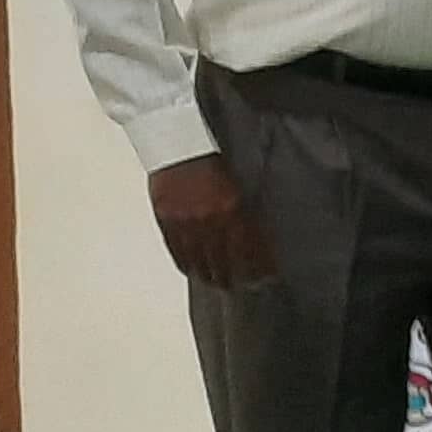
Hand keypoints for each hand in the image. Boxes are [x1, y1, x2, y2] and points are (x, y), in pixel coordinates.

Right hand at [147, 153, 276, 287]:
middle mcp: (210, 219)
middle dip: (235, 277)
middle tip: (241, 285)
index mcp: (234, 209)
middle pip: (225, 262)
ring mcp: (185, 222)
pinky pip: (177, 252)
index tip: (265, 277)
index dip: (258, 267)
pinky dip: (187, 265)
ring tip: (219, 283)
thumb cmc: (212, 162)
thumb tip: (256, 242)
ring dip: (211, 276)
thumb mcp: (238, 187)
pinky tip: (194, 271)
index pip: (250, 250)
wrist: (179, 145)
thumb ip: (245, 215)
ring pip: (200, 262)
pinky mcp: (166, 222)